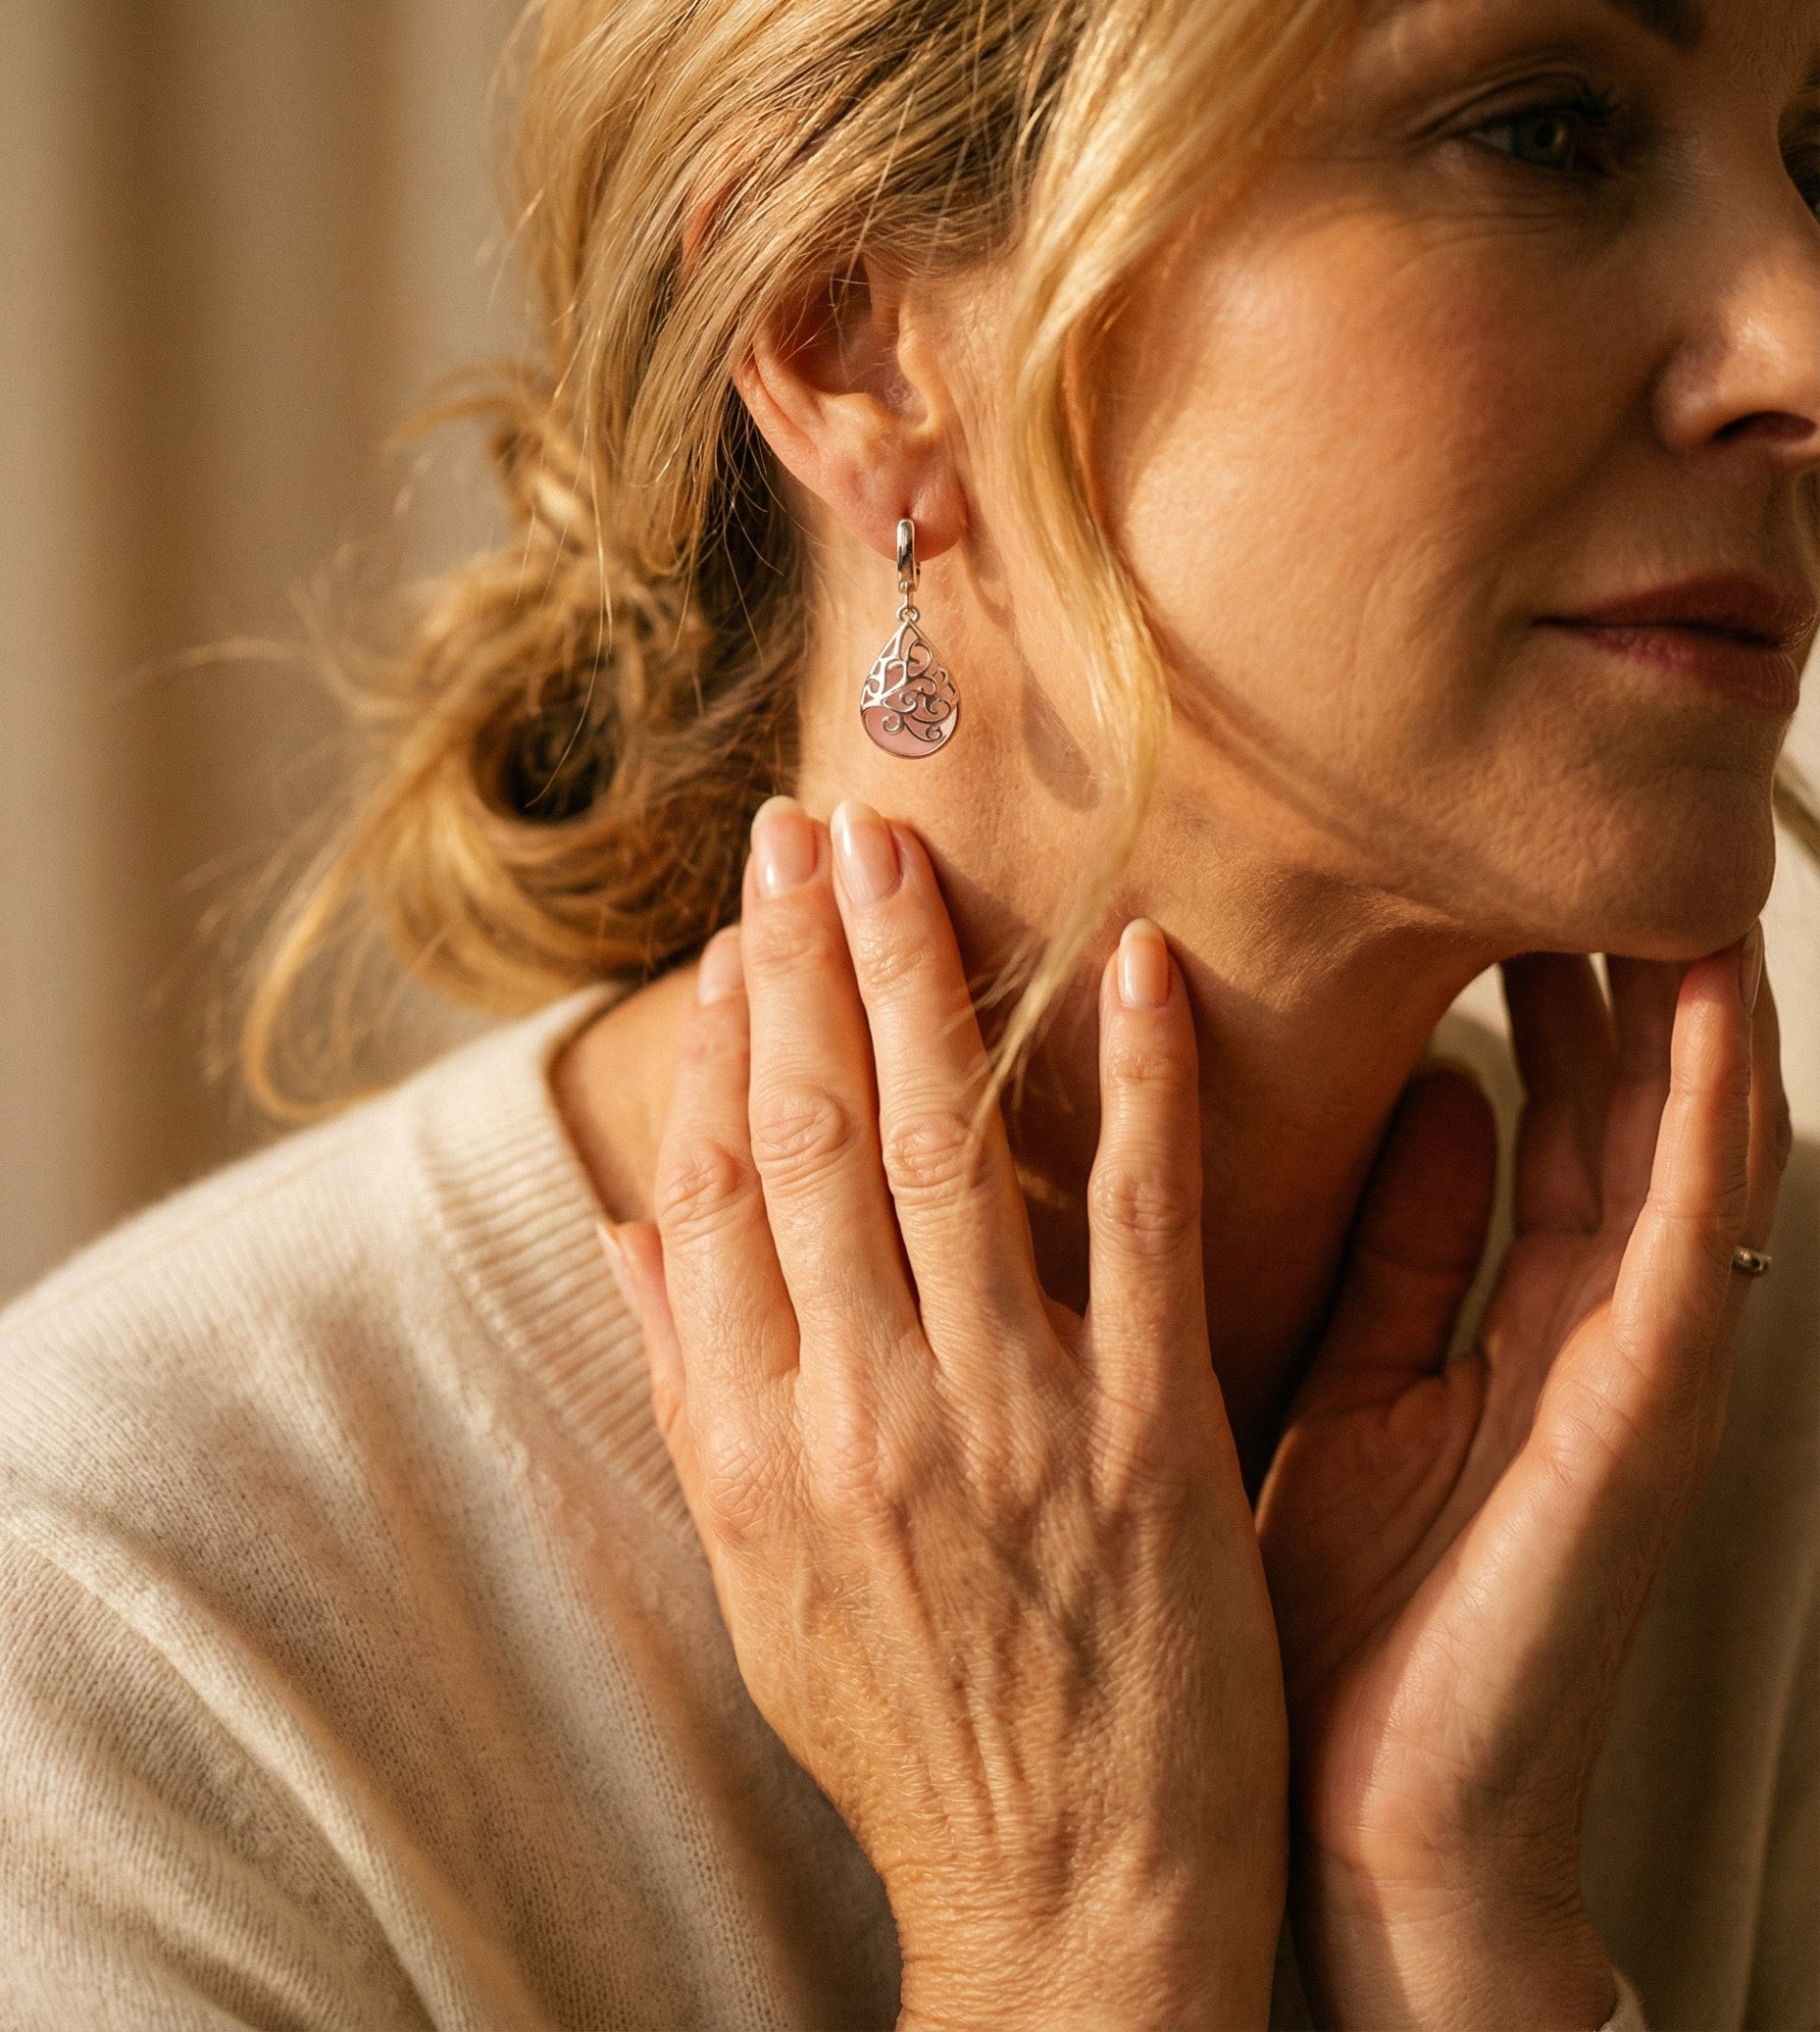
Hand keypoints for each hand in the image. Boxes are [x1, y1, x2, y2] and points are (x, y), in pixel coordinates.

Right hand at [608, 800, 1286, 2031]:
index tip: (740, 930)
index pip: (715, 1194)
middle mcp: (864, 1417)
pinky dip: (1136, 1086)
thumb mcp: (758, 1588)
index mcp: (757, 1449)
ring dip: (925, 984)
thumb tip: (631, 1235)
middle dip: (806, 963)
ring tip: (908, 852)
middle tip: (810, 821)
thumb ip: (691, 1398)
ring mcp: (1009, 1422)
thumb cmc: (912, 1734)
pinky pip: (1139, 1226)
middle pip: (816, 1140)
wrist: (1072, 1903)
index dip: (724, 1045)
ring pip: (947, 1153)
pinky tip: (1137, 965)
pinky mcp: (1148, 1441)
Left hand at [1257, 940, 1786, 2030]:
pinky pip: (1687, 1240)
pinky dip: (1709, 1120)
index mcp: (1519, 1313)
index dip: (1536, 978)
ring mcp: (1636, 1367)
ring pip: (1684, 1140)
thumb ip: (1405, 1250)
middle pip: (1621, 1096)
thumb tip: (1429, 1101)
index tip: (1485, 854)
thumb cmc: (1353, 1610)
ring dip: (1695, 1001)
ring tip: (1684, 856)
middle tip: (1588, 812)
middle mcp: (1595, 1324)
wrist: (1370, 1813)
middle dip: (1618, 956)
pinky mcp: (1643, 1419)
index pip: (1547, 1104)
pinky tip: (1711, 1008)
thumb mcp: (1362, 1387)